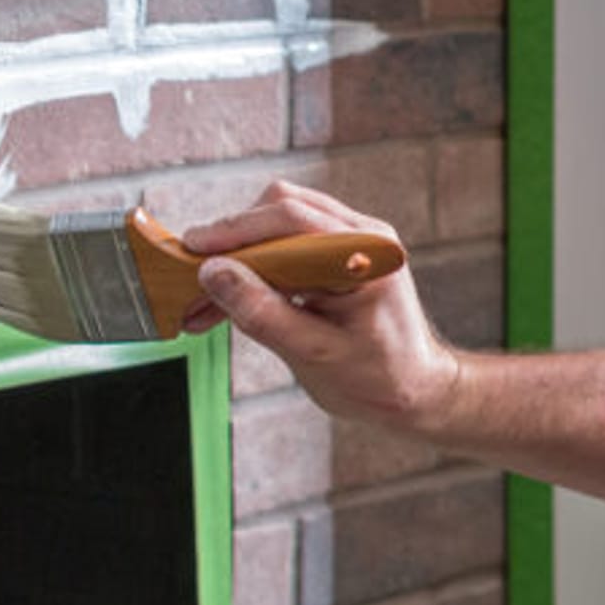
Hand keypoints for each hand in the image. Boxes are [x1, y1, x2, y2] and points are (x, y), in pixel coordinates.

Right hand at [182, 181, 461, 433]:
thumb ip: (264, 314)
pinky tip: (224, 301)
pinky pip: (286, 248)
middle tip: (189, 277)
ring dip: (237, 259)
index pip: (292, 219)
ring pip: (277, 227)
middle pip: (280, 212)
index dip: (236, 230)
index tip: (193, 249)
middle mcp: (361, 236)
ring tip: (201, 299)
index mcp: (367, 253)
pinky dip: (253, 271)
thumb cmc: (379, 379)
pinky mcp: (336, 258)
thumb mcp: (316, 355)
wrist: (415, 392)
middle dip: (230, 244)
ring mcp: (350, 243)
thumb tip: (214, 274)